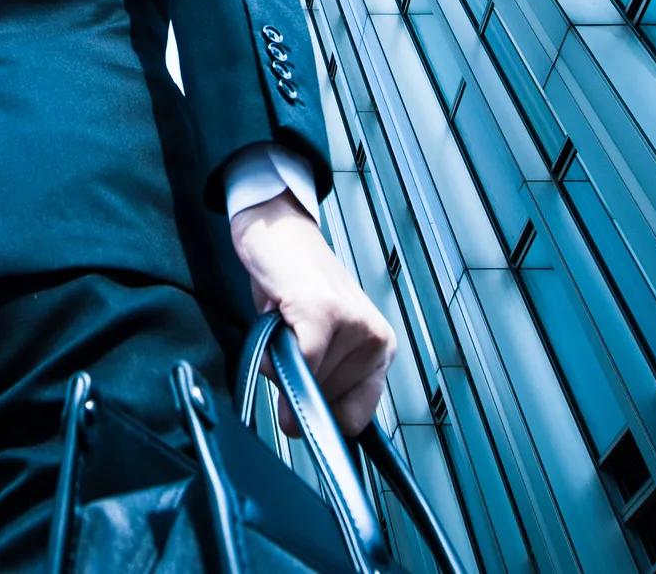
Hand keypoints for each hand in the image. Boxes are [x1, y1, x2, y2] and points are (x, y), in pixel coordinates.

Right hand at [229, 192, 396, 436]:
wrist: (279, 229)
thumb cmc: (295, 286)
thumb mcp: (317, 341)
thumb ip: (317, 382)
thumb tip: (298, 427)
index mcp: (379, 350)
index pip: (355, 418)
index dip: (320, 419)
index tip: (300, 410)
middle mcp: (374, 340)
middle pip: (323, 402)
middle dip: (294, 381)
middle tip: (286, 341)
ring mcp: (352, 325)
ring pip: (305, 382)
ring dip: (278, 361)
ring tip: (282, 322)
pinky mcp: (324, 312)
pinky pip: (301, 361)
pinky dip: (277, 355)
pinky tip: (276, 321)